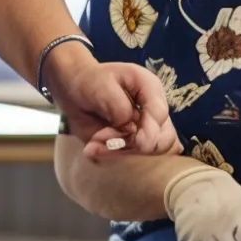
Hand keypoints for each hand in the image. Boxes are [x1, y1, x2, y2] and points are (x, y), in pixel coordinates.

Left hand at [44, 46, 179, 159]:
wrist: (76, 92)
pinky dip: (113, 156)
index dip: (146, 131)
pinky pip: (133, 157)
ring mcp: (146, 128)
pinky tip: (93, 148)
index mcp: (150, 88)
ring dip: (121, 152)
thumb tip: (131, 130)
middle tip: (102, 140)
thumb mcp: (102, 87)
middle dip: (135, 146)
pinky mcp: (134, 143)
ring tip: (94, 144)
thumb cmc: (90, 83)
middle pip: (165, 139)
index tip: (123, 137)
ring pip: (151, 152)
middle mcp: (153, 110)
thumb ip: (119, 107)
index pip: (160, 115)